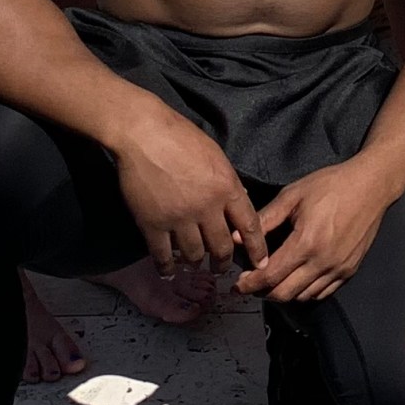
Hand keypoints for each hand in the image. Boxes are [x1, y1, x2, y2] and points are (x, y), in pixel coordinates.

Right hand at [111, 102, 268, 274]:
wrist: (144, 133)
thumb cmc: (181, 137)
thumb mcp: (216, 155)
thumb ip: (229, 182)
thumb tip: (242, 199)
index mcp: (226, 187)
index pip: (249, 225)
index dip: (256, 248)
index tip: (261, 263)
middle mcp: (206, 207)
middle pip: (221, 247)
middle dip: (223, 262)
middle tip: (221, 267)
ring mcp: (179, 218)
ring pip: (194, 255)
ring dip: (196, 263)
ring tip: (195, 265)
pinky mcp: (152, 224)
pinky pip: (163, 255)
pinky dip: (167, 267)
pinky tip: (169, 270)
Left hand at [237, 155, 401, 301]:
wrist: (371, 185)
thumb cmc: (332, 185)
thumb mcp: (293, 195)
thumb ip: (265, 219)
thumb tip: (238, 237)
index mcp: (306, 242)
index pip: (271, 275)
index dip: (250, 284)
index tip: (238, 284)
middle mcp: (323, 261)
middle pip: (285, 293)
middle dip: (263, 292)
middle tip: (252, 283)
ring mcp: (338, 268)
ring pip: (303, 296)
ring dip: (284, 293)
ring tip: (274, 280)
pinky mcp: (349, 270)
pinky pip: (322, 292)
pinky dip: (305, 291)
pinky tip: (298, 279)